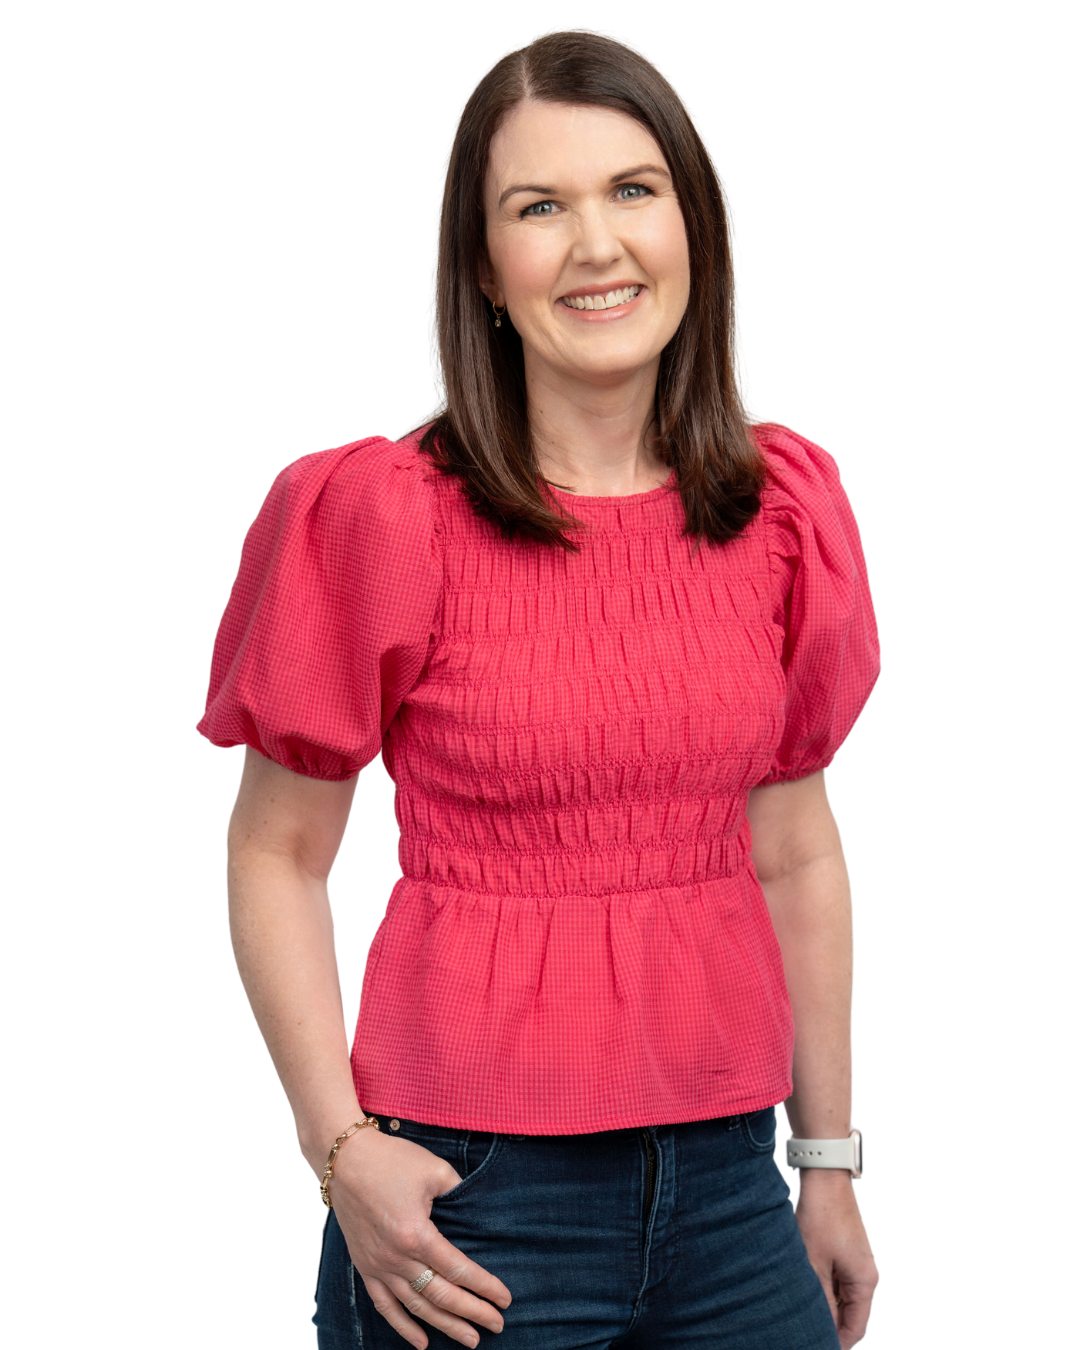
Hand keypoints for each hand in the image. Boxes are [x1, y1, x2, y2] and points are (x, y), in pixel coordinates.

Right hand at [325, 1127, 511, 1348]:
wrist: (345, 1160)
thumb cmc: (391, 1160)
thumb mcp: (434, 1169)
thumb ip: (458, 1192)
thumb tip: (476, 1210)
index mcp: (416, 1234)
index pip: (458, 1270)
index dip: (485, 1287)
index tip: (505, 1299)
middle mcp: (396, 1258)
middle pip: (441, 1296)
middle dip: (473, 1313)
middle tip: (497, 1325)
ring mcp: (378, 1266)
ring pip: (416, 1307)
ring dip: (445, 1326)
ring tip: (470, 1340)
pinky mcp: (364, 1267)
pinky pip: (384, 1305)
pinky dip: (403, 1327)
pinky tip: (422, 1342)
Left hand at [794, 1175, 878, 1349]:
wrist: (825, 1177)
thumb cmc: (820, 1218)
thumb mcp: (814, 1264)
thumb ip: (820, 1301)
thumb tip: (818, 1329)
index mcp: (866, 1282)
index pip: (855, 1328)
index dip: (836, 1342)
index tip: (814, 1345)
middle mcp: (868, 1275)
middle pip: (852, 1314)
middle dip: (830, 1325)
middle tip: (804, 1332)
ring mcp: (859, 1262)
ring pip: (844, 1297)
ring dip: (826, 1305)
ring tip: (801, 1311)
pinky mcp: (849, 1251)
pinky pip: (840, 1280)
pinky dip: (825, 1288)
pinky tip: (806, 1287)